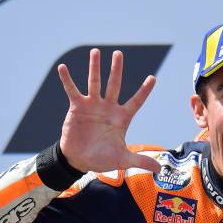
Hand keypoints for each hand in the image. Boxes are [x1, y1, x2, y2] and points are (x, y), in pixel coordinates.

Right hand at [57, 48, 160, 172]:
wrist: (79, 160)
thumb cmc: (102, 158)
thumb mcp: (123, 159)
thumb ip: (140, 161)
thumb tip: (159, 170)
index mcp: (122, 118)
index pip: (136, 101)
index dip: (144, 91)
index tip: (153, 78)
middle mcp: (108, 108)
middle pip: (114, 85)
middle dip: (116, 70)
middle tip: (118, 53)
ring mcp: (92, 106)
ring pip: (94, 83)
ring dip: (94, 68)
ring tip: (95, 52)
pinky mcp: (77, 108)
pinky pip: (72, 91)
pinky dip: (67, 80)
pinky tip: (62, 67)